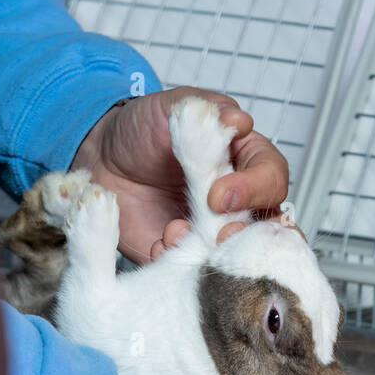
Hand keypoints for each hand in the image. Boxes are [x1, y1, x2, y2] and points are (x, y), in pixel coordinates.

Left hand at [72, 87, 288, 262]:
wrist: (102, 158)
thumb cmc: (143, 129)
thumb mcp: (173, 107)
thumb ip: (208, 109)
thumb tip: (240, 121)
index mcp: (244, 161)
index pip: (272, 178)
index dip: (254, 189)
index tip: (219, 194)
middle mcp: (238, 201)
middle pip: (268, 227)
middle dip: (249, 236)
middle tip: (220, 236)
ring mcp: (212, 231)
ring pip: (236, 255)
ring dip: (213, 253)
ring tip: (175, 233)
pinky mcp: (185, 253)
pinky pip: (191, 268)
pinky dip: (176, 259)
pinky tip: (158, 241)